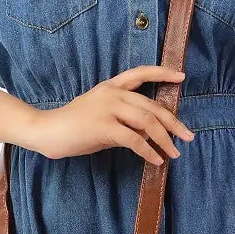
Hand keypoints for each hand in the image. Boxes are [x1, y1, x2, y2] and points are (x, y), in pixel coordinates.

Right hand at [20, 66, 194, 163]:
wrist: (46, 131)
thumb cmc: (72, 126)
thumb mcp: (100, 115)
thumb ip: (123, 120)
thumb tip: (148, 134)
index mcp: (111, 86)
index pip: (141, 73)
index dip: (162, 73)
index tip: (181, 77)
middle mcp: (112, 94)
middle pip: (152, 106)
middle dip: (173, 123)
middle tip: (188, 136)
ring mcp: (108, 109)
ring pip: (147, 122)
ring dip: (165, 139)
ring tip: (174, 153)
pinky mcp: (104, 127)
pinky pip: (135, 140)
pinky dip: (149, 152)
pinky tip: (156, 160)